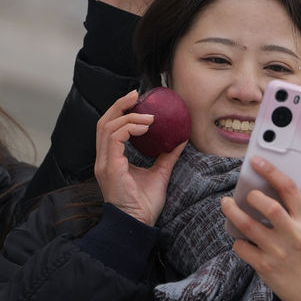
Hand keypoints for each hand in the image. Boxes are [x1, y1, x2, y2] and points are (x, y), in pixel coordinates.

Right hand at [95, 90, 186, 225]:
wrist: (138, 224)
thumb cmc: (145, 204)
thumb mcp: (159, 174)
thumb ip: (166, 156)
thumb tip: (180, 140)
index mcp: (112, 159)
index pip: (109, 128)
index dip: (120, 111)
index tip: (136, 99)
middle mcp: (104, 159)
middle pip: (103, 122)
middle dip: (118, 105)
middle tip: (136, 94)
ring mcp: (104, 163)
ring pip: (107, 127)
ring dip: (129, 117)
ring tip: (149, 117)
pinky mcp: (110, 168)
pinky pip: (114, 139)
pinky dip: (128, 128)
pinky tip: (144, 127)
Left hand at [221, 157, 300, 300]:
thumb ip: (292, 209)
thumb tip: (264, 186)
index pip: (289, 189)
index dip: (271, 171)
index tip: (256, 161)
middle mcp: (293, 234)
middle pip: (270, 207)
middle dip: (253, 196)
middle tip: (247, 194)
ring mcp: (278, 251)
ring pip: (249, 226)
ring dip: (233, 212)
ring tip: (226, 204)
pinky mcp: (264, 266)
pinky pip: (242, 246)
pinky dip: (238, 240)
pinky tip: (241, 239)